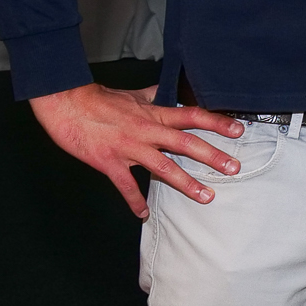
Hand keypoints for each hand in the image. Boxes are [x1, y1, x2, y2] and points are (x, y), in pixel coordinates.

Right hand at [29, 82, 246, 218]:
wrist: (66, 104)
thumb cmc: (100, 100)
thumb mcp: (134, 95)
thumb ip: (155, 96)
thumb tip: (171, 92)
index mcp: (154, 114)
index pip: (192, 116)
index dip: (216, 122)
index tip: (238, 130)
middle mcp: (146, 131)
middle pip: (186, 144)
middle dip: (212, 156)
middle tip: (234, 168)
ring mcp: (129, 148)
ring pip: (163, 167)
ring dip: (186, 183)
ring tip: (206, 196)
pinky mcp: (109, 162)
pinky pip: (126, 185)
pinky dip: (134, 201)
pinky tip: (143, 214)